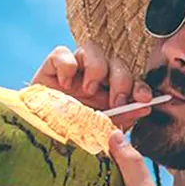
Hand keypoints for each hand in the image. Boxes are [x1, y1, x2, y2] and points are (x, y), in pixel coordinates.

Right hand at [32, 42, 152, 129]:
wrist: (39, 136)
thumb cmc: (72, 134)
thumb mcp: (100, 130)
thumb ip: (122, 118)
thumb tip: (145, 107)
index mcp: (109, 91)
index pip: (132, 81)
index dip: (140, 87)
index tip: (145, 99)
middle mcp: (94, 77)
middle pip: (116, 63)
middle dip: (122, 81)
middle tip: (116, 101)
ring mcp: (73, 69)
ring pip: (92, 49)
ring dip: (97, 69)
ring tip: (89, 90)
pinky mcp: (51, 66)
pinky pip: (62, 52)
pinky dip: (66, 65)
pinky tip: (65, 85)